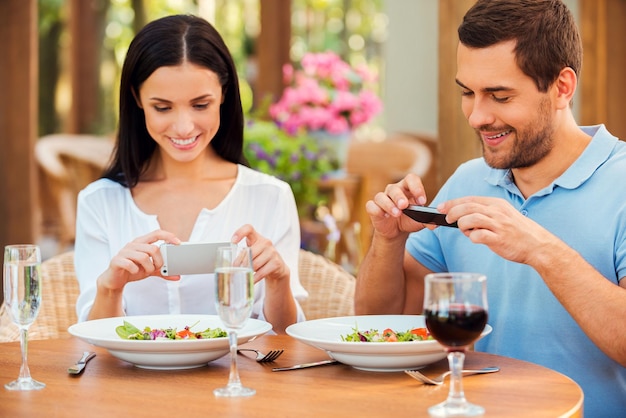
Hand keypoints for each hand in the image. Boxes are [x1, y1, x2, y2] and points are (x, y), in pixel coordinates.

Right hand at [99, 230, 180, 290]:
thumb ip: (162, 272)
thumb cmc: (133, 270)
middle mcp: (133, 245)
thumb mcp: (150, 270)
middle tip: (156, 268)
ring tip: (146, 271)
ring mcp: (124, 252)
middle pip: (153, 248)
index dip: (168, 236)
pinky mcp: (116, 260)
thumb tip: (177, 276)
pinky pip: (130, 264)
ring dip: (148, 268)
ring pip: (143, 257)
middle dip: (159, 262)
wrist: (114, 280)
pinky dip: (135, 270)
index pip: (156, 233)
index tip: (178, 243)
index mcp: (142, 243)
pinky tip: (134, 272)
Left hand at [231, 224, 288, 283]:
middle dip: (241, 262)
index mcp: (257, 237)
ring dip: (248, 271)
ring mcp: (272, 252)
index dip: (240, 233)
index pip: (248, 228)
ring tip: (243, 275)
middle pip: (250, 252)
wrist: (278, 267)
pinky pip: (261, 272)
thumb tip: (231, 265)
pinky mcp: (276, 263)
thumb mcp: (252, 253)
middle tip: (234, 269)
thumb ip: (243, 254)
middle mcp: (266, 242)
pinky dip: (254, 278)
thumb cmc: (260, 258)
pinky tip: (251, 281)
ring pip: (255, 264)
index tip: (233, 242)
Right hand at [366, 173, 430, 238]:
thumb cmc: (409, 220)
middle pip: (394, 188)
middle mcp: (393, 191)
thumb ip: (428, 221)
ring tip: (397, 214)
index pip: (411, 179)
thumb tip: (434, 225)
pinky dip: (377, 210)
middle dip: (399, 197)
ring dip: (389, 205)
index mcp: (407, 188)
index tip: (422, 201)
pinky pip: (371, 206)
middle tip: (404, 206)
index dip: (416, 187)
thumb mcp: (420, 221)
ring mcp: (382, 199)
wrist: (396, 231)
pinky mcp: (373, 208)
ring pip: (381, 196)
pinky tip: (385, 216)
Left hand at [440, 196, 556, 263]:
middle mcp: (497, 212)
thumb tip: (462, 219)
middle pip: (468, 207)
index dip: (453, 202)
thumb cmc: (517, 231)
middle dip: (453, 212)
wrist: (537, 244)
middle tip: (447, 219)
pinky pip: (479, 236)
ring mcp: (499, 225)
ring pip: (471, 219)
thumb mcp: (502, 215)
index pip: (469, 199)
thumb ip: (484, 214)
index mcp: (496, 204)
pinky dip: (472, 237)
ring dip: (462, 225)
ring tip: (465, 230)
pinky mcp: (499, 239)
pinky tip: (475, 239)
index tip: (441, 207)